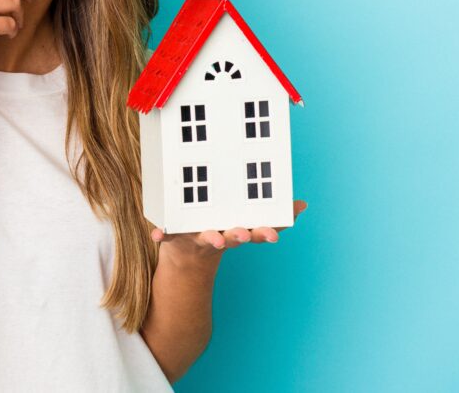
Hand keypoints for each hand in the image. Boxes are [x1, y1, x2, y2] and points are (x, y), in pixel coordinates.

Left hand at [150, 200, 308, 257]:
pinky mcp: (176, 236)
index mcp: (238, 229)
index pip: (257, 231)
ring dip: (212, 238)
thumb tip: (302, 204)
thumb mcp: (245, 221)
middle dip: (240, 235)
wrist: (187, 254)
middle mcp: (221, 235)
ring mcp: (198, 237)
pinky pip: (168, 235)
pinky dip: (161, 235)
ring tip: (216, 239)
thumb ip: (272, 213)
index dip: (265, 232)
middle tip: (243, 233)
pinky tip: (156, 234)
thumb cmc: (219, 228)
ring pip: (206, 238)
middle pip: (233, 236)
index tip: (273, 234)